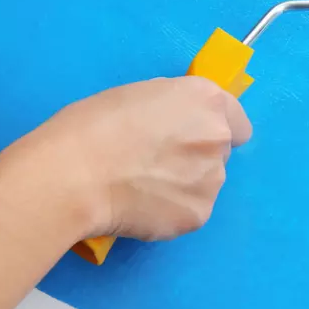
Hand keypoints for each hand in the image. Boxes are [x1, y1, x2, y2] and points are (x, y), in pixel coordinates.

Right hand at [31, 76, 251, 241]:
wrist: (72, 175)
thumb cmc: (92, 125)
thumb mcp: (141, 94)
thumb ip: (174, 108)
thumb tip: (179, 124)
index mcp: (206, 100)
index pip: (236, 120)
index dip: (212, 129)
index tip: (191, 138)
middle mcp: (218, 137)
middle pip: (220, 151)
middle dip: (195, 157)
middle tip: (155, 164)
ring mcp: (212, 179)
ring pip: (207, 183)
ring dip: (185, 185)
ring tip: (141, 188)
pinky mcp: (198, 214)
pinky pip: (190, 211)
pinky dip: (171, 212)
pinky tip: (139, 208)